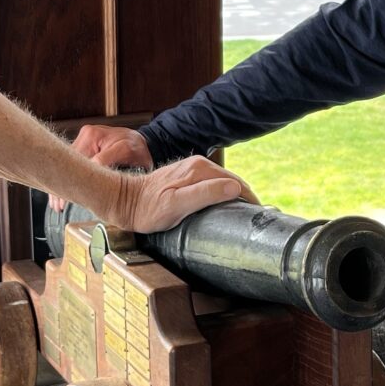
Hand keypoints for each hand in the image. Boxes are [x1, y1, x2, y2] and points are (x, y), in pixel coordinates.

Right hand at [53, 125, 154, 209]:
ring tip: (57, 205)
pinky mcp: (85, 150)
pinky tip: (62, 194)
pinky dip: (68, 181)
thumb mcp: (126, 151)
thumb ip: (106, 159)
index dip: (69, 182)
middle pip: (67, 165)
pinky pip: (73, 167)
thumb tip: (88, 171)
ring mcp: (83, 143)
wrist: (146, 144)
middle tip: (58, 206)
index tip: (65, 199)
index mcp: (91, 135)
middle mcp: (84, 137)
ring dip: (62, 186)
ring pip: (67, 167)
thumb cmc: (138, 149)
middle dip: (61, 186)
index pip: (75, 162)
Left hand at [113, 156, 254, 232]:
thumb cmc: (148, 209)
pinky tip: (224, 206)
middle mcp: (198, 164)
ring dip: (235, 195)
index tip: (260, 217)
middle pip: (232, 181)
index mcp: (200, 169)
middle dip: (246, 197)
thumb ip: (205, 194)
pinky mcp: (186, 176)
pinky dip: (223, 193)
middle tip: (255, 221)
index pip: (236, 183)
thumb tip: (234, 187)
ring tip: (244, 215)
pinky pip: (212, 183)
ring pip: (223, 182)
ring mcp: (192, 169)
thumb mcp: (177, 205)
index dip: (250, 200)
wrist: (124, 202)